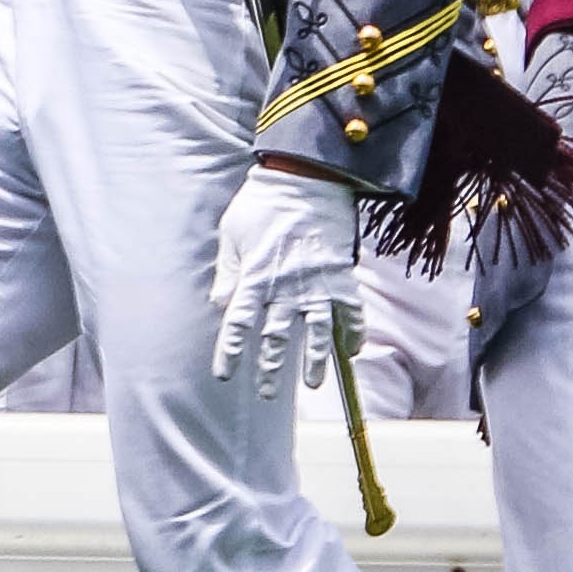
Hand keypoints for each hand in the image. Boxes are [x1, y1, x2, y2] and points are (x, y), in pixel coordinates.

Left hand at [205, 161, 361, 394]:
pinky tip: (353, 352)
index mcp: (255, 276)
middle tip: (268, 393)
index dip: (230, 351)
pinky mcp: (341, 275)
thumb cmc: (262, 203)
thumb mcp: (231, 233)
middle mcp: (286, 287)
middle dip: (271, 368)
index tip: (224, 375)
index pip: (237, 324)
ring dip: (314, 361)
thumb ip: (227, 271)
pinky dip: (353, 332)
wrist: (307, 178)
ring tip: (312, 384)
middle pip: (276, 337)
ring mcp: (317, 284)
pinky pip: (350, 312)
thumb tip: (219, 303)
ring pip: (316, 333)